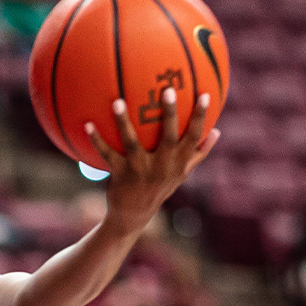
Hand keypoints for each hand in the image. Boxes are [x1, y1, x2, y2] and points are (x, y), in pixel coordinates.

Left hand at [86, 88, 218, 236]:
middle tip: (168, 90)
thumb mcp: (182, 173)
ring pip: (132, 143)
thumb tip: (218, 131)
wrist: (134, 215)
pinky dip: (97, 140)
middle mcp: (162, 166)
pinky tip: (87, 123)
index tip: (206, 94)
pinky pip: (107, 154)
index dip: (201, 117)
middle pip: (169, 137)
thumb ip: (198, 153)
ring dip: (124, 122)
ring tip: (118, 101)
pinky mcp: (121, 174)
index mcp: (179, 163)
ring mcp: (141, 170)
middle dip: (170, 114)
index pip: (195, 137)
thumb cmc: (160, 187)